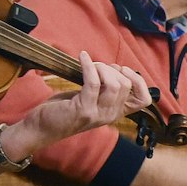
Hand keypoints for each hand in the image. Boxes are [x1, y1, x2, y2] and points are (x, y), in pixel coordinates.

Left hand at [11, 53, 152, 154]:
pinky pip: (93, 82)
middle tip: (97, 67)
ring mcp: (98, 114)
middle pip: (126, 85)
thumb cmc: (65, 110)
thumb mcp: (91, 100)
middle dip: (112, 68)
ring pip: (114, 84)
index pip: (144, 100)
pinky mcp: (84, 109)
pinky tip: (82, 57)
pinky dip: (89, 65)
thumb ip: (105, 90)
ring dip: (101, 68)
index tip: (122, 71)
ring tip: (90, 65)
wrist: (42, 128)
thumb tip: (114, 68)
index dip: (139, 81)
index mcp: (116, 113)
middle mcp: (110, 115)